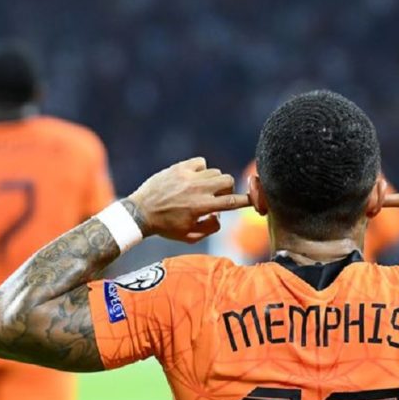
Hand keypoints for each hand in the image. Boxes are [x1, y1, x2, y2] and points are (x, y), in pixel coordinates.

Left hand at [127, 157, 251, 242]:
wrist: (140, 212)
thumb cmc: (165, 227)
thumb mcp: (189, 237)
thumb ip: (210, 228)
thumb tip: (220, 216)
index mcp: (202, 207)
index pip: (232, 202)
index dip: (248, 200)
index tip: (257, 199)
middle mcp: (198, 189)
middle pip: (227, 180)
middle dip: (227, 189)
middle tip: (216, 197)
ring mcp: (188, 176)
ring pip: (215, 172)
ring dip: (213, 181)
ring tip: (201, 190)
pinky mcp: (179, 168)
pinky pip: (201, 162)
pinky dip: (201, 169)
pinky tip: (192, 179)